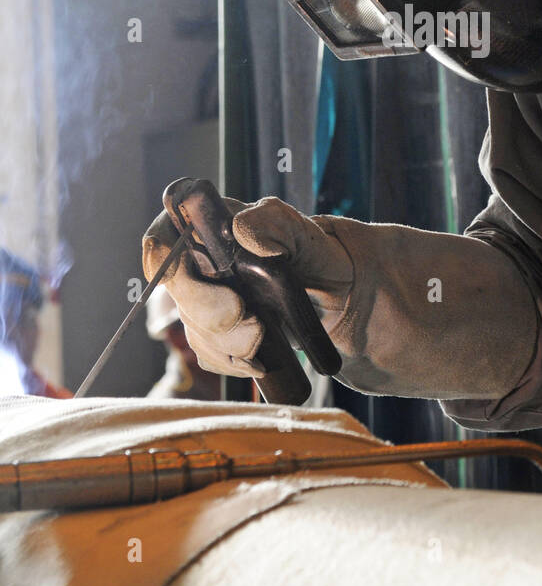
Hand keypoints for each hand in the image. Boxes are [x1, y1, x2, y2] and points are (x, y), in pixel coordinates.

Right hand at [142, 197, 352, 377]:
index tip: (184, 275)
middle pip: (174, 290)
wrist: (336, 296)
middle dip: (209, 313)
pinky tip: (259, 357)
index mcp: (211, 227)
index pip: (164, 234)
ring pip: (193, 327)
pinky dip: (234, 361)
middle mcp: (199, 263)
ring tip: (264, 336)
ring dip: (229, 343)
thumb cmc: (316, 254)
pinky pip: (209, 354)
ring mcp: (203, 300)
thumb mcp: (303, 233)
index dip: (161, 255)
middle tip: (251, 323)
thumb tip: (240, 229)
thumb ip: (274, 224)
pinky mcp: (214, 334)